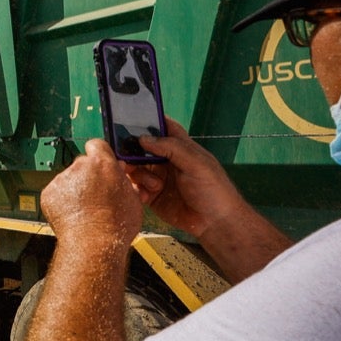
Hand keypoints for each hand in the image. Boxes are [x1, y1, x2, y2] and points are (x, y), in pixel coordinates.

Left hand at [41, 138, 142, 248]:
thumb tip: (120, 172)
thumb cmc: (116, 226)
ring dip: (75, 189)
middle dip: (88, 175)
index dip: (99, 154)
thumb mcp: (132, 199)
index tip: (100, 163)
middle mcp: (80, 167)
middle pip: (82, 163)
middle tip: (95, 194)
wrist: (93, 244)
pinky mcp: (49, 193)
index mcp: (103, 164)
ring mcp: (62, 179)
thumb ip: (124, 180)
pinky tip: (73, 213)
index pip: (97, 145)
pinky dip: (62, 200)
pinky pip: (56, 192)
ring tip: (85, 209)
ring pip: (69, 179)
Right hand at [126, 119, 291, 281]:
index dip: (150, 121)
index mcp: (180, 148)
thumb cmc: (212, 189)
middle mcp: (166, 161)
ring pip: (135, 168)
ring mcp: (158, 178)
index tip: (130, 118)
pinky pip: (135, 188)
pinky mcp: (151, 196)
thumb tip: (143, 139)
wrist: (215, 223)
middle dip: (132, 151)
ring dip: (139, 174)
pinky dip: (137, 190)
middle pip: (142, 148)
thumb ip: (171, 148)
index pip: (164, 128)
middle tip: (126, 156)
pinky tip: (148, 196)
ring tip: (154, 186)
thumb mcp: (196, 163)